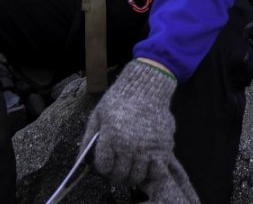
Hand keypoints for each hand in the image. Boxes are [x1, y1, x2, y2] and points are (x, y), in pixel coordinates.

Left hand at [82, 60, 199, 202]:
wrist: (147, 85)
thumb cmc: (120, 98)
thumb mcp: (98, 115)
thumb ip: (88, 139)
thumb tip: (80, 161)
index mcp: (112, 136)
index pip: (104, 166)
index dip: (104, 166)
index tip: (107, 162)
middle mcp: (129, 145)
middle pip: (120, 174)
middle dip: (117, 174)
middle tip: (119, 167)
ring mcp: (147, 146)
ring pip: (137, 176)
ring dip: (132, 175)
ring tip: (132, 167)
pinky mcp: (163, 145)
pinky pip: (157, 169)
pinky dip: (151, 171)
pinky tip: (147, 163)